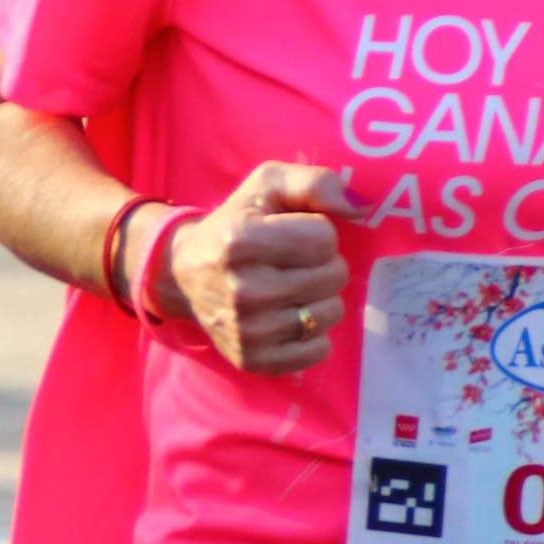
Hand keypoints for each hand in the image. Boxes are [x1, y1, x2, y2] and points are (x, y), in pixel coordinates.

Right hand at [155, 163, 355, 375]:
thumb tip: (359, 208)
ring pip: (330, 312)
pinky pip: (319, 350)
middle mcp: (242, 290)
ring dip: (320, 297)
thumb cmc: (236, 222)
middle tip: (293, 262)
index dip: (316, 232)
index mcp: (240, 241)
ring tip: (291, 287)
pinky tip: (288, 316)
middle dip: (323, 264)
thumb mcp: (267, 185)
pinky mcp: (253, 360)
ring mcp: (248, 331)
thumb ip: (315, 183)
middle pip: (333, 276)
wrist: (184, 273)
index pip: (324, 239)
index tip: (291, 233)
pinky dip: (313, 333)